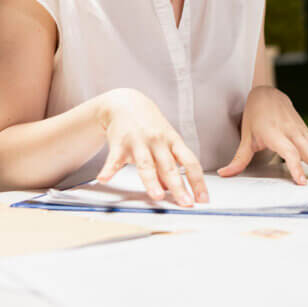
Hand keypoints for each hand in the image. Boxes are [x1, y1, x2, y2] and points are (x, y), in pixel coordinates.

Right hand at [95, 88, 207, 206]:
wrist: (127, 103)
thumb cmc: (150, 125)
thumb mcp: (165, 142)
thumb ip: (168, 165)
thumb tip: (171, 189)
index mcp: (173, 142)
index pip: (190, 163)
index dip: (198, 181)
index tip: (203, 198)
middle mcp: (158, 141)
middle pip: (170, 167)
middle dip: (179, 187)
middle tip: (185, 203)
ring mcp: (139, 142)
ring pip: (146, 165)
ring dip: (152, 181)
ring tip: (157, 196)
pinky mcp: (119, 144)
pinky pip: (114, 159)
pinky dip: (109, 169)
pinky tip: (104, 178)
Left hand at [217, 86, 307, 184]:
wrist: (266, 94)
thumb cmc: (255, 114)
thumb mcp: (246, 137)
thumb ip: (238, 159)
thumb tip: (225, 173)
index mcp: (276, 134)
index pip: (288, 153)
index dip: (295, 167)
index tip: (302, 181)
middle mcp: (291, 132)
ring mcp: (301, 131)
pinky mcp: (306, 131)